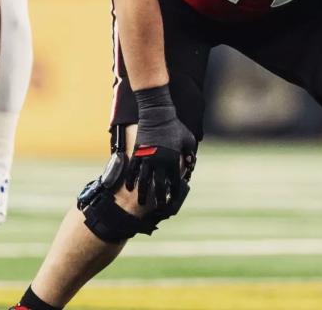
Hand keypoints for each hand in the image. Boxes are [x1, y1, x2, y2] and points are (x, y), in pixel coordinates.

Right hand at [123, 86, 195, 208]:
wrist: (157, 114)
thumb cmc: (174, 126)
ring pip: (144, 181)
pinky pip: (133, 170)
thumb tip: (191, 162)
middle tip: (159, 207)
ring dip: (143, 193)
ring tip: (141, 202)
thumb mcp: (188, 139)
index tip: (172, 201)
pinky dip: (131, 180)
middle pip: (159, 186)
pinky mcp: (137, 153)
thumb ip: (190, 152)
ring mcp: (147, 158)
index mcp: (173, 160)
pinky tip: (130, 188)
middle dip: (159, 199)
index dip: (173, 193)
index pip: (174, 182)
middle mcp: (160, 162)